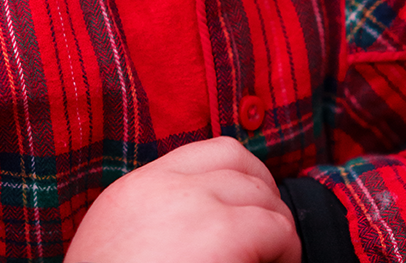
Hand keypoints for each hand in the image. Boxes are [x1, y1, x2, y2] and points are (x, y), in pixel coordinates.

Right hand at [64, 136, 300, 262]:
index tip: (246, 211)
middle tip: (268, 237)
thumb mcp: (119, 245)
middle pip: (240, 161)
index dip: (239, 178)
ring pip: (263, 193)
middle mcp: (165, 186)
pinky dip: (286, 250)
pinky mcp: (223, 235)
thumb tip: (202, 229)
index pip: (207, 153)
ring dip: (275, 225)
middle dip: (262, 195)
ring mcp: (195, 204)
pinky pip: (277, 229)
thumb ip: (154, 221)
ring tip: (273, 260)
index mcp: (136, 189)